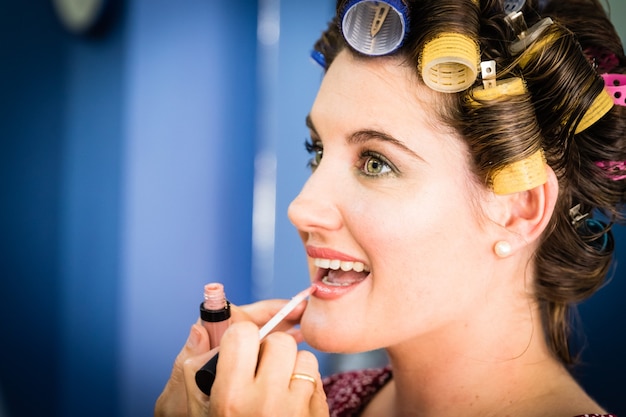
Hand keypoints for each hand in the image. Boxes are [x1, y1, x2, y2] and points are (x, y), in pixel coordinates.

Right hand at [155, 299, 327, 416]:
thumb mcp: (201, 410)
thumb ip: (195, 369)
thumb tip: (200, 329)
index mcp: (231, 397)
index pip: (243, 334)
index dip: (241, 338)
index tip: (241, 348)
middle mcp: (266, 402)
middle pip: (279, 341)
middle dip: (271, 350)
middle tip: (262, 368)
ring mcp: (296, 410)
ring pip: (304, 358)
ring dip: (292, 367)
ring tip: (278, 387)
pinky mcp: (319, 415)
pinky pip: (317, 380)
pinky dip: (306, 386)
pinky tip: (291, 402)